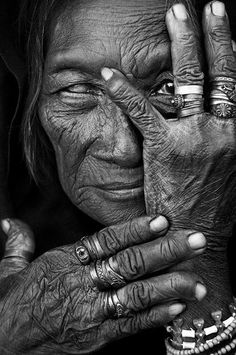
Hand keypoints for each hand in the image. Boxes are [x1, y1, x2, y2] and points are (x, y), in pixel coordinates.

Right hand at [0, 217, 205, 353]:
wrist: (1, 345)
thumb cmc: (9, 305)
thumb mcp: (9, 270)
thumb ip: (18, 242)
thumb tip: (9, 221)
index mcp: (64, 262)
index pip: (107, 241)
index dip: (136, 230)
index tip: (162, 220)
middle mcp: (81, 284)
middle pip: (130, 264)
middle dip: (166, 251)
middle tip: (195, 241)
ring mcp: (91, 312)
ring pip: (136, 295)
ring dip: (170, 285)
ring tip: (198, 280)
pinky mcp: (95, 338)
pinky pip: (130, 325)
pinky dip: (156, 317)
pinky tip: (178, 309)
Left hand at [100, 1, 235, 324]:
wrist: (198, 236)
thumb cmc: (211, 208)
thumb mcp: (228, 170)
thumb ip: (223, 143)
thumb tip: (220, 121)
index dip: (232, 56)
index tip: (228, 32)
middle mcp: (221, 130)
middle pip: (218, 74)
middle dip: (212, 36)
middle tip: (205, 6)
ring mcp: (194, 137)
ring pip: (188, 82)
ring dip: (181, 45)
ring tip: (175, 14)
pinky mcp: (165, 148)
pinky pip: (143, 111)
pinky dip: (126, 90)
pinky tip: (111, 72)